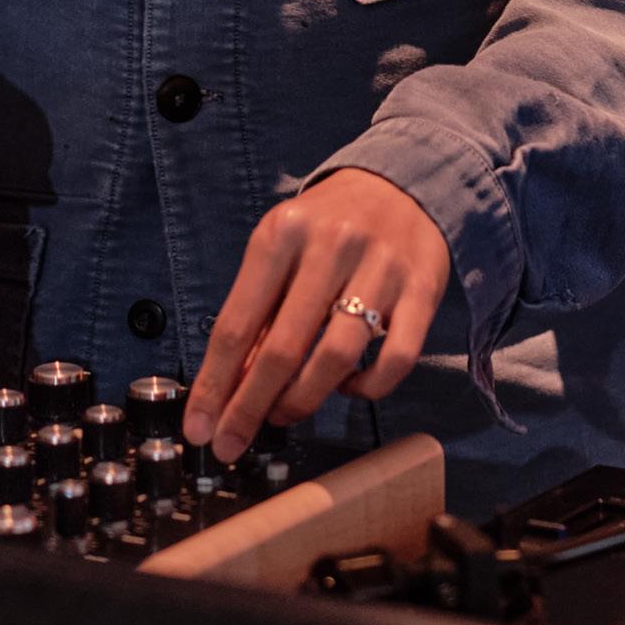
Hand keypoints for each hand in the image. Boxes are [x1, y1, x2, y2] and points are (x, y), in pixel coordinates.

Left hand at [184, 167, 450, 462]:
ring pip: (336, 357)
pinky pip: (396, 359)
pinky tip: (348, 387)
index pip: (237, 323)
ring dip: (303, 399)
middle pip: (283, 347)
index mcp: (283, 232)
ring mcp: (381, 266)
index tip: (201, 427)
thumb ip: (257, 310)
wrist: (403, 181)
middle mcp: (331, 245)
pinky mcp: (423, 288)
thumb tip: (231, 384)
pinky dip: (367, 388)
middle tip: (233, 442)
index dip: (215, 384)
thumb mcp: (280, 247)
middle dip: (251, 406)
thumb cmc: (327, 224)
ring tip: (285, 413)